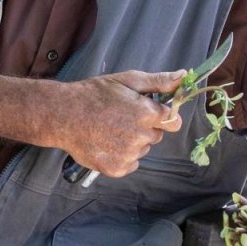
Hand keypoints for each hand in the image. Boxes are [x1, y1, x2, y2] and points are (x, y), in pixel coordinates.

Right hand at [55, 70, 185, 177]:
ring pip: (142, 149)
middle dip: (144, 127)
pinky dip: (122, 156)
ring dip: (132, 142)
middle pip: (156, 135)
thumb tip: (184, 76)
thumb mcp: (126, 80)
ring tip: (109, 129)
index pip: (173, 120)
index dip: (162, 114)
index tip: (149, 111)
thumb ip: (158, 81)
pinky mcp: (117, 169)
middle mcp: (140, 137)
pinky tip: (106, 143)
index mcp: (146, 113)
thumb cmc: (93, 94)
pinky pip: (131, 163)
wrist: (62, 115)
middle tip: (121, 117)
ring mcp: (128, 155)